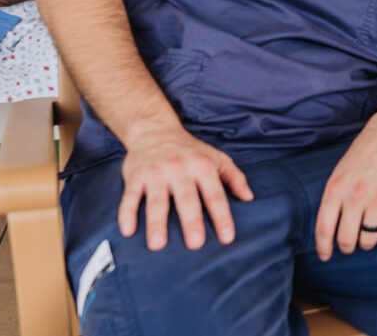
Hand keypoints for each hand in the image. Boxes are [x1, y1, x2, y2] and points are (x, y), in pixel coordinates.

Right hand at [118, 128, 253, 250]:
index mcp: (203, 166)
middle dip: (191, 221)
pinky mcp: (136, 176)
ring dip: (156, 222)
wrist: (155, 130)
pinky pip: (130, 196)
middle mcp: (180, 169)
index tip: (227, 238)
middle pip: (187, 199)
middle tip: (195, 244)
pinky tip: (128, 230)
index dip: (222, 217)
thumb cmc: (191, 150)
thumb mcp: (217, 158)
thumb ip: (235, 178)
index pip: (215, 195)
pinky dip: (127, 212)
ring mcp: (156, 173)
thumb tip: (249, 198)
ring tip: (157, 245)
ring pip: (157, 200)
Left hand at [314, 107, 376, 260]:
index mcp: (336, 189)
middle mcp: (355, 197)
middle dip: (347, 247)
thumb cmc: (361, 156)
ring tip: (366, 235)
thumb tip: (328, 229)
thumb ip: (333, 200)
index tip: (325, 256)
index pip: (324, 228)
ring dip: (366, 242)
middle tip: (349, 246)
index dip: (323, 247)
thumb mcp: (338, 174)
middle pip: (347, 239)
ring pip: (369, 239)